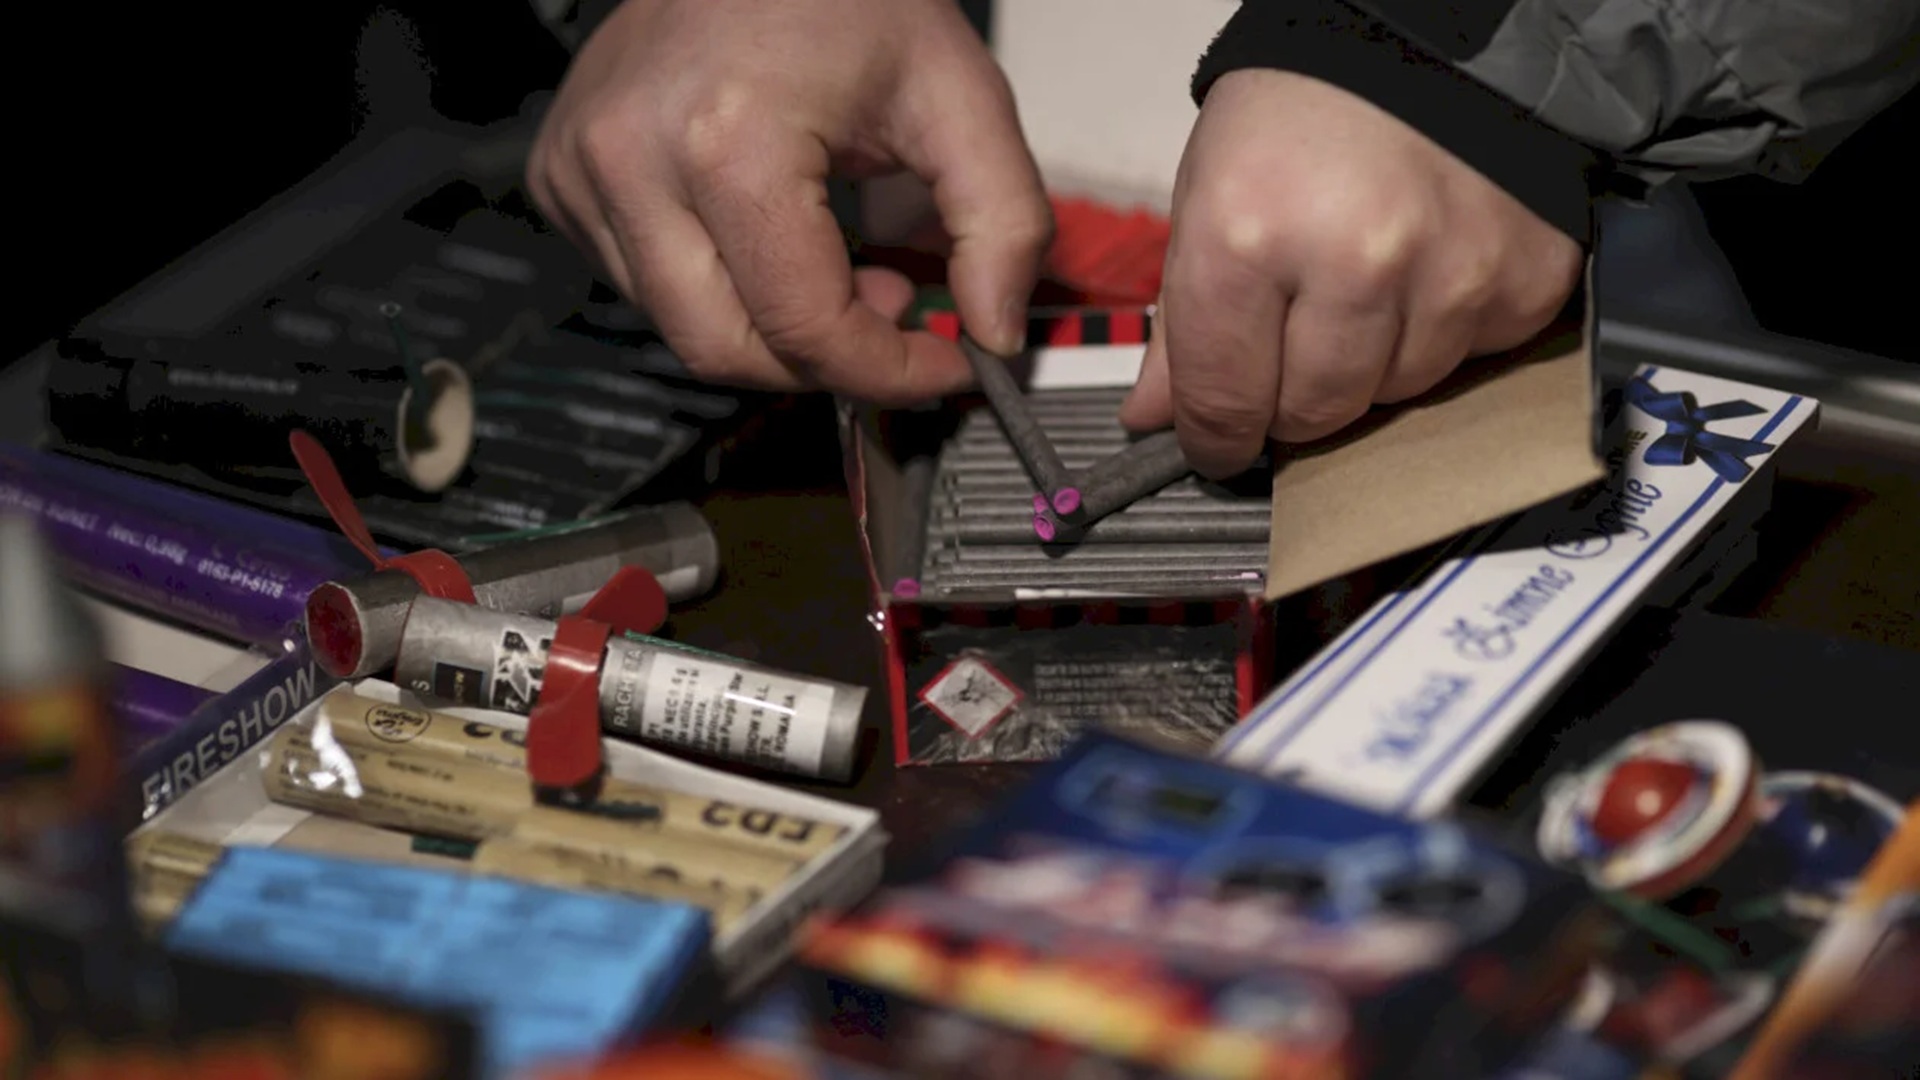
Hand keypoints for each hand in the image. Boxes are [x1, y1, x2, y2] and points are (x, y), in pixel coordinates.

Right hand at [527, 0, 1051, 402]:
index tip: (945, 362)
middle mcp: (633, 162)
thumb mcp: (957, 93)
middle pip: (728, 353)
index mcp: (728, 143)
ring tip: (831, 254)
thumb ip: (1003, 221)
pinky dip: (717, 287)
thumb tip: (995, 335)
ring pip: (682, 330)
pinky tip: (765, 231)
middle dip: (823, 360)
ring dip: (771, 325)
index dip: (890, 369)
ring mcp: (583, 170)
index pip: (807, 329)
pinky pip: (641, 285)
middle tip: (888, 307)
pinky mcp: (559, 175)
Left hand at [1119, 70, 1583, 475]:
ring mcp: (1450, 275)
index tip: (1218, 442)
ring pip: (1396, 397)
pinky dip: (1444, 335)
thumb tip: (1159, 420)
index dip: (1214, 437)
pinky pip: (1471, 362)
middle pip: (1314, 416)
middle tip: (1293, 346)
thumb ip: (1184, 321)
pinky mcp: (1526, 281)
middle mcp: (1353, 262)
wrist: (1428, 41)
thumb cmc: (1299, 115)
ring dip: (1372, 367)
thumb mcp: (1209, 197)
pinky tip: (1428, 273)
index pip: (1224, 402)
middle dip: (1292, 401)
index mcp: (1249, 238)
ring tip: (1366, 288)